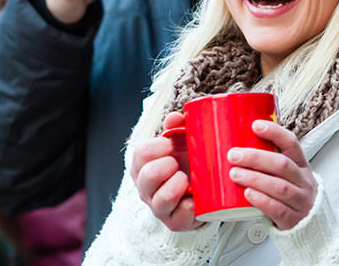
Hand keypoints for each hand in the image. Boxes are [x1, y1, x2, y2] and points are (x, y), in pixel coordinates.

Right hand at [131, 112, 201, 231]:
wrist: (194, 190)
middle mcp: (145, 187)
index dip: (159, 146)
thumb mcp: (178, 142)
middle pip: (148, 175)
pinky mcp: (173, 222)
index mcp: (143, 164)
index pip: (141, 152)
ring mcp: (158, 206)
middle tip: (177, 162)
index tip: (172, 144)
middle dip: (166, 165)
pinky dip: (190, 206)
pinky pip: (179, 217)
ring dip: (177, 186)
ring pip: (161, 199)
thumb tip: (175, 117)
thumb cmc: (182, 161)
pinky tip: (196, 197)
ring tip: (187, 180)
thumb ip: (175, 127)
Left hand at [227, 120, 317, 230]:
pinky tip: (248, 194)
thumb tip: (238, 144)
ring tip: (235, 174)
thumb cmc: (292, 192)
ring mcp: (300, 201)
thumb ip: (270, 160)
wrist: (311, 225)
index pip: (291, 143)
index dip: (274, 133)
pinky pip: (278, 209)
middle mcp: (303, 180)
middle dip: (256, 158)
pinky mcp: (294, 220)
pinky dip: (261, 200)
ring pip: (279, 187)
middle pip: (282, 165)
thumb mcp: (288, 173)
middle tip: (234, 155)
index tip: (255, 125)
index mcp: (301, 164)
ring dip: (254, 178)